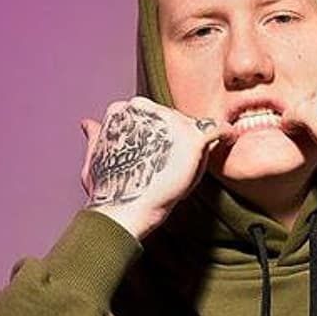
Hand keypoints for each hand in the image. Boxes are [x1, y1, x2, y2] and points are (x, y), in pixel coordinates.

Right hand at [79, 98, 237, 238]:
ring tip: (184, 170)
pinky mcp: (190, 137)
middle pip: (174, 120)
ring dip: (193, 146)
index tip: (157, 157)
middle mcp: (145, 107)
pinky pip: (214, 129)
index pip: (152, 117)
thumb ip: (96, 136)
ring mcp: (169, 120)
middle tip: (172, 167)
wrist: (124, 208)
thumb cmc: (108, 189)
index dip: (158, 138)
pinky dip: (223, 133)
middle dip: (176, 141)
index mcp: (122, 109)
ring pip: (191, 127)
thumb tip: (87, 123)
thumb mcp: (94, 156)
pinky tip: (228, 138)